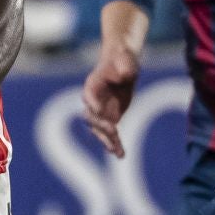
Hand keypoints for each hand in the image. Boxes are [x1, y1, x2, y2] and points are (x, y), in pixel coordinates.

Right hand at [82, 43, 139, 157]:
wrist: (124, 66)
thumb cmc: (123, 60)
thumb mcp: (125, 60)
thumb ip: (125, 67)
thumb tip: (126, 75)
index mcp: (92, 84)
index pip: (88, 96)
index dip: (92, 103)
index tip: (98, 110)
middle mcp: (93, 101)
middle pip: (91, 117)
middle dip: (100, 125)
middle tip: (114, 131)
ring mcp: (101, 112)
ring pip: (99, 130)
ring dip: (106, 141)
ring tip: (116, 151)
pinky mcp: (110, 119)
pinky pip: (110, 134)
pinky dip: (115, 144)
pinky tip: (121, 155)